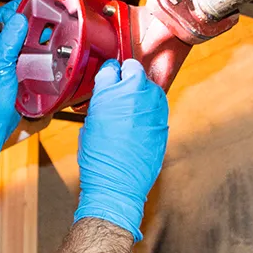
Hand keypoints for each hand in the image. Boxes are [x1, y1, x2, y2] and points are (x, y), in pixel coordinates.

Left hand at [0, 0, 27, 192]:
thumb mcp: (1, 65)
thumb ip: (9, 41)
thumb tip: (19, 19)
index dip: (9, 9)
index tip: (27, 10)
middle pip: (6, 25)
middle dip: (23, 20)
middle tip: (41, 20)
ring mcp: (0, 61)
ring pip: (15, 39)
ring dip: (29, 35)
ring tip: (45, 34)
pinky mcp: (10, 71)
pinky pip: (21, 54)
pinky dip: (32, 50)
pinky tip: (43, 53)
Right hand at [74, 59, 168, 241]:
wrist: (118, 184)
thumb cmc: (98, 158)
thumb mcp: (89, 124)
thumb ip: (101, 103)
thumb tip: (108, 95)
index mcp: (107, 93)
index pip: (111, 68)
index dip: (109, 72)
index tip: (110, 76)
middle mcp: (132, 94)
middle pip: (133, 69)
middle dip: (127, 75)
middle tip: (123, 85)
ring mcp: (151, 105)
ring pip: (149, 84)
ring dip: (142, 90)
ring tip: (133, 105)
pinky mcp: (163, 119)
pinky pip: (158, 104)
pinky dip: (151, 107)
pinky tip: (142, 119)